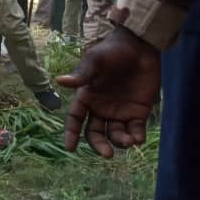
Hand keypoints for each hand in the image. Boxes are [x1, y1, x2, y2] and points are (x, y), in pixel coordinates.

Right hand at [56, 27, 160, 157]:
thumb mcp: (95, 61)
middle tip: (107, 154)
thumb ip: (82, 75)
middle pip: (95, 133)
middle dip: (99, 145)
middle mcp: (101, 108)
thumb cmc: (113, 51)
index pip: (75, 119)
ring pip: (115, 135)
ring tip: (128, 141)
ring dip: (120, 141)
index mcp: (87, 97)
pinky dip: (136, 137)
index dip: (71, 134)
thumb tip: (59, 81)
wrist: (140, 46)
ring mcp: (120, 111)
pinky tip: (138, 138)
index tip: (70, 148)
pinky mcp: (139, 111)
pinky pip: (135, 130)